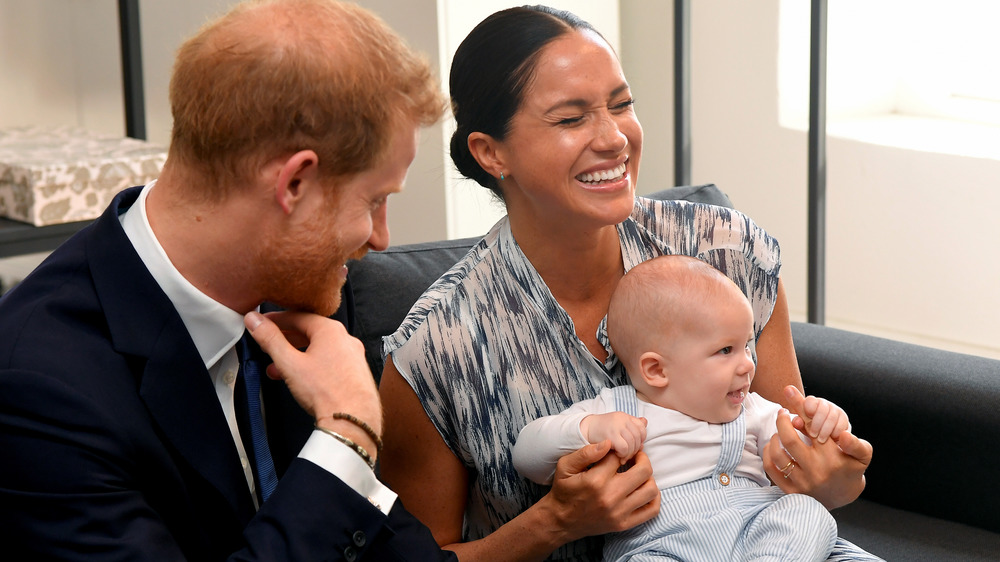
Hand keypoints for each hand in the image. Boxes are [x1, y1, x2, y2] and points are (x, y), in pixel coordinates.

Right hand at [245, 311, 381, 438]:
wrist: (352, 420)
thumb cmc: (326, 392)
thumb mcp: (290, 363)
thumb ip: (270, 339)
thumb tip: (255, 321)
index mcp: (331, 330)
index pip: (298, 316)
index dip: (276, 319)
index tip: (262, 323)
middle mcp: (345, 339)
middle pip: (309, 332)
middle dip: (284, 339)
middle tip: (268, 344)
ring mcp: (352, 356)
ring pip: (318, 349)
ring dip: (295, 356)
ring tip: (277, 368)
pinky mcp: (355, 373)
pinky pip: (328, 362)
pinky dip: (310, 365)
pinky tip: (298, 379)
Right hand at [544, 442, 659, 541]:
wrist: (561, 520)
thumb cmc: (564, 490)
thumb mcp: (565, 466)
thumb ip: (586, 452)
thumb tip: (608, 442)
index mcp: (596, 480)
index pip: (620, 456)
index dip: (620, 449)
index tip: (617, 451)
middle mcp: (611, 496)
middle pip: (644, 471)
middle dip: (642, 459)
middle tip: (635, 457)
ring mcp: (619, 512)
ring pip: (651, 489)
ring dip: (648, 478)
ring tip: (639, 473)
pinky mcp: (624, 524)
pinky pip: (651, 510)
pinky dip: (654, 498)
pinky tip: (644, 489)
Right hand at [580, 413, 646, 463]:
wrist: (582, 430)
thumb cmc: (601, 430)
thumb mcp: (617, 424)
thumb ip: (631, 424)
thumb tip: (645, 422)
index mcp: (625, 416)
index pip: (642, 427)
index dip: (640, 439)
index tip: (633, 447)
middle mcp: (622, 419)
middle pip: (638, 437)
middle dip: (635, 449)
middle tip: (628, 456)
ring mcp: (616, 426)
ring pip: (633, 443)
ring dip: (629, 454)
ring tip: (622, 458)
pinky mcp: (610, 435)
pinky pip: (624, 448)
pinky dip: (623, 454)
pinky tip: (617, 456)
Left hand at [763, 393, 871, 508]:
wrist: (843, 497)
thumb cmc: (851, 469)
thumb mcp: (863, 455)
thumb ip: (856, 443)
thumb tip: (844, 434)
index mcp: (832, 458)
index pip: (812, 428)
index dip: (800, 411)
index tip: (793, 402)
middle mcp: (815, 470)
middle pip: (789, 439)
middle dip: (782, 421)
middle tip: (782, 413)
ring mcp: (802, 482)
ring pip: (777, 454)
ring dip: (775, 437)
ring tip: (779, 431)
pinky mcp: (791, 491)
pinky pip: (771, 469)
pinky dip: (769, 453)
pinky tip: (774, 445)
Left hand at [788, 389, 849, 443]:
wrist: (826, 439)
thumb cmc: (809, 430)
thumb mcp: (803, 426)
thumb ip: (799, 423)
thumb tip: (796, 422)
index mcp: (811, 403)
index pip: (810, 401)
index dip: (809, 408)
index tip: (807, 417)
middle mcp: (824, 404)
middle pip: (822, 409)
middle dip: (817, 423)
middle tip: (813, 434)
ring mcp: (836, 411)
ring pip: (832, 417)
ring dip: (826, 430)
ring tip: (820, 440)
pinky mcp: (845, 420)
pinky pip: (842, 425)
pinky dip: (836, 432)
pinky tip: (832, 439)